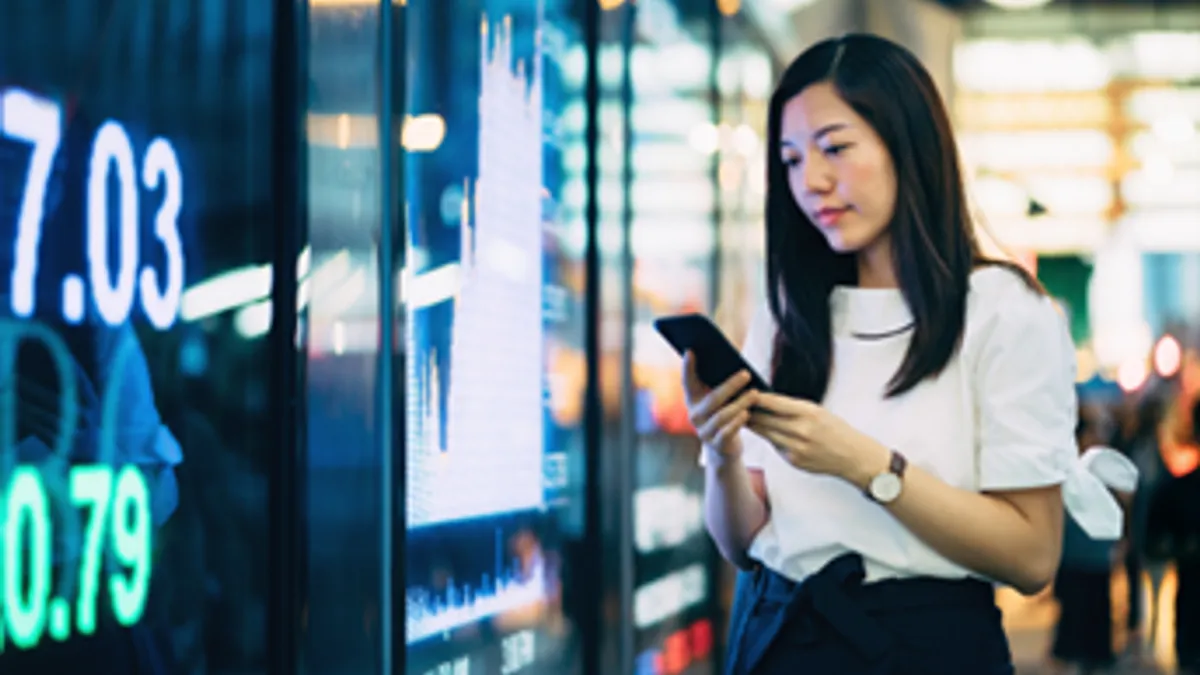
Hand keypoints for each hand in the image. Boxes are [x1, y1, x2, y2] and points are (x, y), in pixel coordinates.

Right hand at [682, 351, 757, 464]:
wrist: (724, 447)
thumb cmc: (725, 413)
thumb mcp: (720, 400)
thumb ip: (720, 384)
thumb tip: (737, 366)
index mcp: (693, 400)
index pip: (687, 381)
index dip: (687, 367)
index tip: (690, 350)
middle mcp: (695, 415)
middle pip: (712, 399)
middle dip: (730, 385)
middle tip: (747, 374)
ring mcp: (704, 431)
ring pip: (722, 416)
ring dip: (740, 403)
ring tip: (754, 394)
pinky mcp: (716, 444)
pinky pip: (726, 432)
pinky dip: (737, 422)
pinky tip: (746, 414)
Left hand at [748, 393, 888, 486]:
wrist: (853, 457)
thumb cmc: (836, 430)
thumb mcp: (818, 412)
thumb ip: (794, 408)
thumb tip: (768, 401)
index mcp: (809, 413)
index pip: (775, 403)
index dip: (757, 398)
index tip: (745, 392)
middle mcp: (801, 431)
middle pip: (766, 419)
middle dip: (750, 411)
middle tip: (736, 404)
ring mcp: (796, 448)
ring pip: (766, 433)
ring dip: (754, 425)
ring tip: (743, 416)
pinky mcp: (793, 460)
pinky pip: (775, 446)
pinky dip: (769, 437)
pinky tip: (762, 431)